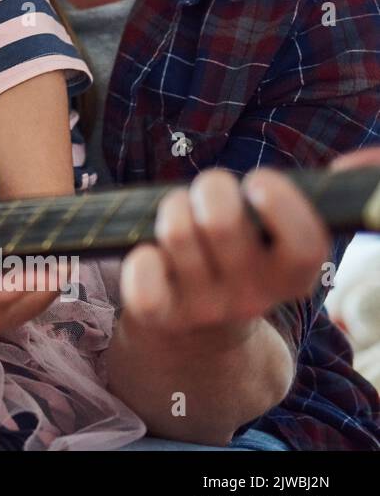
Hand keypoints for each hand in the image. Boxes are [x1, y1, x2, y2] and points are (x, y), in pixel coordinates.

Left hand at [118, 161, 351, 345]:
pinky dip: (140, 257)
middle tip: (208, 189)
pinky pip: (143, 281)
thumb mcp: (274, 235)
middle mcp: (253, 295)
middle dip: (210, 188)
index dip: (283, 205)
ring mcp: (206, 308)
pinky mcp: (161, 316)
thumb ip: (302, 201)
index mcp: (292, 273)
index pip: (305, 246)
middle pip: (223, 225)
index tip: (259, 181)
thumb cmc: (236, 255)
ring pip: (177, 235)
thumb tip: (355, 163)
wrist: (198, 332)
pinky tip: (149, 252)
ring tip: (177, 213)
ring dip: (172, 209)